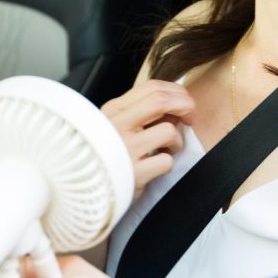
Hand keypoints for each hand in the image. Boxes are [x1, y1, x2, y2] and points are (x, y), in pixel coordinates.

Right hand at [101, 80, 194, 199]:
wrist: (86, 189)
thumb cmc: (109, 153)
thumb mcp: (117, 125)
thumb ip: (142, 111)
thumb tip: (177, 102)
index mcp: (113, 110)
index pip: (151, 88)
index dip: (177, 92)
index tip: (185, 104)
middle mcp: (116, 126)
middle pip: (160, 101)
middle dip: (185, 106)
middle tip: (190, 118)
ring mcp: (124, 150)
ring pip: (168, 131)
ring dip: (177, 141)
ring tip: (166, 148)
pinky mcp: (134, 174)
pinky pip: (166, 161)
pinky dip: (168, 163)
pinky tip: (156, 166)